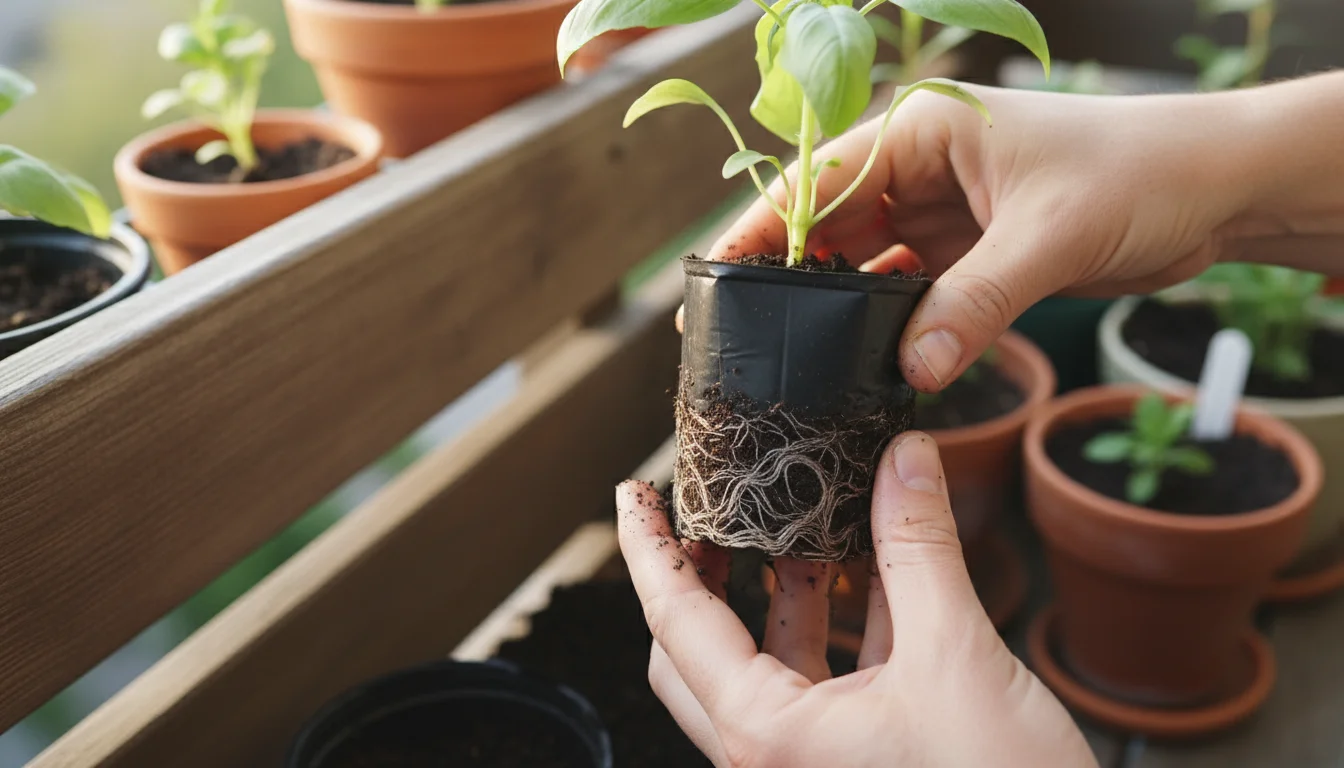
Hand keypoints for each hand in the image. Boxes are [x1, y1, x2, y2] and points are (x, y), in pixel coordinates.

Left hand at [616, 433, 1097, 767]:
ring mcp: (807, 766)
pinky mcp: (850, 765)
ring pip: (764, 666)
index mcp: (764, 736)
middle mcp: (769, 758)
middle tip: (707, 511)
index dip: (647, 548)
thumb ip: (921, 549)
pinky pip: (821, 685)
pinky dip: (837, 627)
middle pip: (695, 650)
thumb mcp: (957, 656)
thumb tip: (905, 459)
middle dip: (700, 575)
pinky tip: (869, 576)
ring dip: (780, 594)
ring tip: (799, 523)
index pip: (675, 621)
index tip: (632, 495)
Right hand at [695, 74, 1343, 392]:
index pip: (815, 181)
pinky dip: (889, 331)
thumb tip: (914, 373)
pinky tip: (866, 367)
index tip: (715, 282)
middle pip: (827, 229)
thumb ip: (975, 304)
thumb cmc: (1136, 172)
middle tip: (746, 343)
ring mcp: (940, 214)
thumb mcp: (1048, 236)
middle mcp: (917, 170)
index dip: (761, 231)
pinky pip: (909, 296)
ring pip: (864, 269)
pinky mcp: (967, 256)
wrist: (1212, 189)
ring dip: (839, 314)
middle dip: (789, 283)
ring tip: (795, 364)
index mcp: (919, 132)